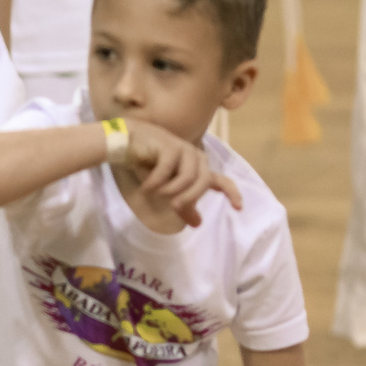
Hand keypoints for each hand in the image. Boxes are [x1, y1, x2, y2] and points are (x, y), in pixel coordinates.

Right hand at [121, 120, 242, 227]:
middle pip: (203, 182)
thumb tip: (197, 224)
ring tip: (155, 194)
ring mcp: (183, 149)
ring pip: (187, 177)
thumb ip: (183, 204)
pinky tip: (146, 187)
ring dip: (171, 190)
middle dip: (190, 197)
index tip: (238, 208)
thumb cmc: (148, 164)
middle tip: (174, 207)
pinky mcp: (169, 145)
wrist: (128, 141)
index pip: (221, 181)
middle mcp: (195, 157)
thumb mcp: (167, 189)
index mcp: (198, 168)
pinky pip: (166, 171)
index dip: (232, 193)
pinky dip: (155, 183)